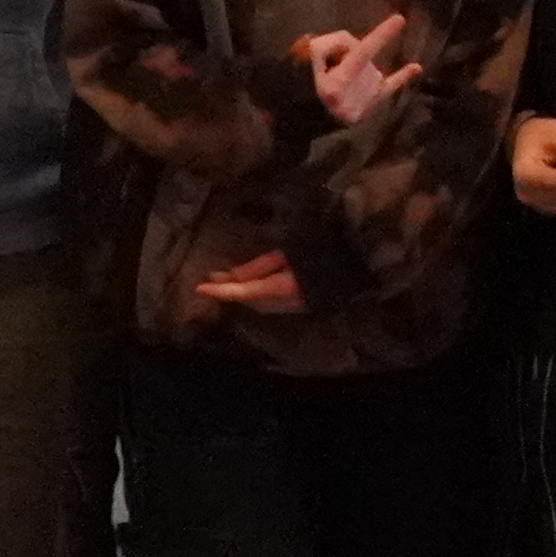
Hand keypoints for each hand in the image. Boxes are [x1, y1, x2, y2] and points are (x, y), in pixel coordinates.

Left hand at [189, 250, 309, 315]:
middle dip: (228, 289)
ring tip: (224, 276)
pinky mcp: (297, 303)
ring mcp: (292, 306)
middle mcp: (284, 302)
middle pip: (248, 300)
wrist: (356, 263)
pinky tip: (247, 282)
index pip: (243, 292)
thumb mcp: (286, 253)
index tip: (199, 288)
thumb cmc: (320, 250)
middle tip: (209, 277)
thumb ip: (260, 266)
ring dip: (240, 291)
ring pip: (256, 302)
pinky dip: (253, 292)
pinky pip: (267, 301)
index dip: (220, 290)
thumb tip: (234, 276)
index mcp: (282, 287)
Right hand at [297, 17, 418, 127]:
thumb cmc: (297, 82)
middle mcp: (356, 95)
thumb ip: (336, 43)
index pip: (363, 51)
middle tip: (322, 66)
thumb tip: (359, 46)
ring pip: (370, 67)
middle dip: (344, 53)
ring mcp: (365, 103)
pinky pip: (388, 88)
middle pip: (360, 56)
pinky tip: (416, 67)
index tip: (400, 19)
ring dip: (357, 65)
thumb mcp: (308, 55)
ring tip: (333, 79)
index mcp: (338, 83)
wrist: (296, 114)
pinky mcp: (367, 108)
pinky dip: (401, 77)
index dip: (381, 35)